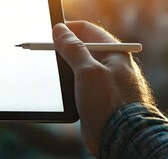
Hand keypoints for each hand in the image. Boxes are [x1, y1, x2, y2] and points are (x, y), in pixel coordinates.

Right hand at [52, 21, 152, 156]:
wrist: (121, 138)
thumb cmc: (110, 103)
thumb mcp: (87, 70)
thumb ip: (72, 48)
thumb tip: (60, 30)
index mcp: (114, 52)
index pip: (88, 31)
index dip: (68, 29)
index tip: (50, 33)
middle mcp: (110, 65)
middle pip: (82, 48)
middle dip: (63, 49)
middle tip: (47, 52)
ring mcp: (104, 83)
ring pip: (78, 68)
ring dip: (64, 68)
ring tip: (52, 72)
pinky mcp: (96, 99)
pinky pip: (78, 85)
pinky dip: (68, 84)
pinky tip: (60, 89)